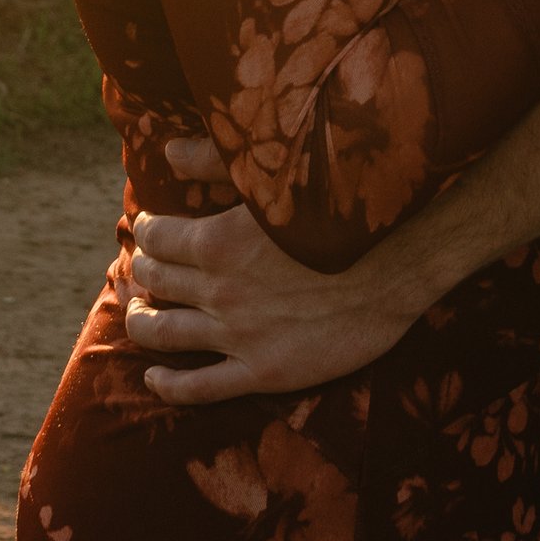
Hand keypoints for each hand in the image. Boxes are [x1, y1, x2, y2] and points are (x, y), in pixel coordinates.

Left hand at [123, 168, 419, 399]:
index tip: (152, 228)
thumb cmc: (344, 212)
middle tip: (144, 269)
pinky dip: (167, 384)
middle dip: (144, 272)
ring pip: (164, 334)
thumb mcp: (277, 178)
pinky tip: (155, 377)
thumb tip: (168, 152)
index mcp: (218, 240)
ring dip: (141, 322)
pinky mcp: (263, 371)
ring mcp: (239, 334)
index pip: (157, 236)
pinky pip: (199, 387)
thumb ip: (217, 163)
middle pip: (156, 282)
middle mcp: (219, 290)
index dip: (149, 230)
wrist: (401, 263)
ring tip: (138, 313)